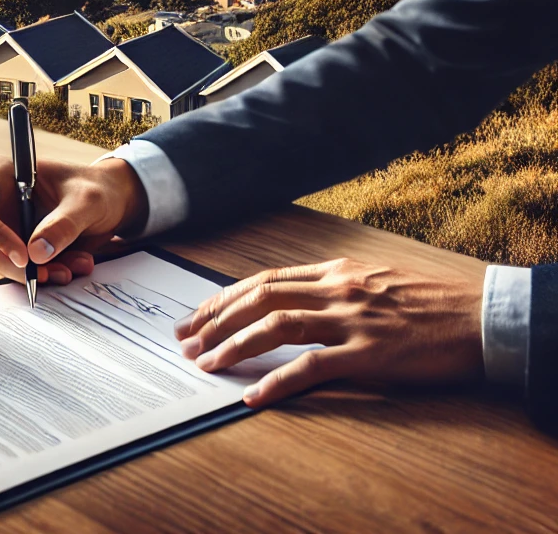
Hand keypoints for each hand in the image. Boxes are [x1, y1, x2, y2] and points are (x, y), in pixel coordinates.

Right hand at [0, 154, 146, 284]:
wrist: (110, 202)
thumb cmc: (96, 189)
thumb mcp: (88, 202)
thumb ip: (63, 224)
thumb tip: (35, 254)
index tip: (23, 255)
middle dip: (14, 266)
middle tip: (50, 272)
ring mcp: (1, 226)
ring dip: (36, 272)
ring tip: (75, 264)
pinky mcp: (14, 246)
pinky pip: (17, 270)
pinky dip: (44, 274)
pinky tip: (71, 265)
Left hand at [174, 258, 483, 407]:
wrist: (481, 317)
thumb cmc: (431, 302)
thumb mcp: (376, 279)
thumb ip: (336, 285)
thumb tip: (297, 297)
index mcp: (336, 270)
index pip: (266, 279)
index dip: (226, 297)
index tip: (198, 314)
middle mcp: (336, 288)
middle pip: (260, 297)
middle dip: (215, 318)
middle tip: (185, 339)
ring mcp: (352, 319)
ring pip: (276, 325)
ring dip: (234, 345)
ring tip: (206, 363)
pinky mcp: (370, 354)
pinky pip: (312, 367)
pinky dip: (278, 381)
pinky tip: (254, 395)